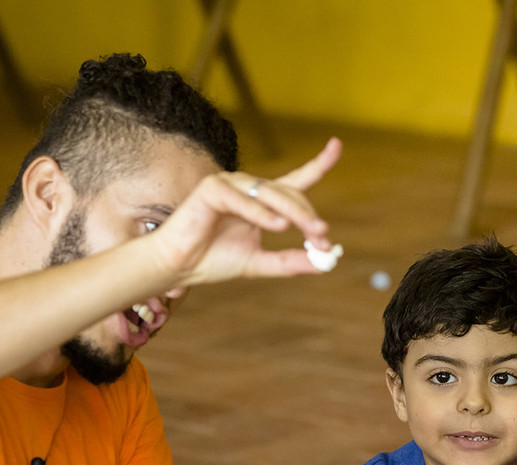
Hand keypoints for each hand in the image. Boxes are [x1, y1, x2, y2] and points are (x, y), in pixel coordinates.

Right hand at [150, 138, 343, 286]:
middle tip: (323, 237)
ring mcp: (230, 184)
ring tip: (311, 232)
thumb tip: (324, 265)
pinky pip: (243, 199)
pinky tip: (276, 226)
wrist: (179, 267)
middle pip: (290, 194)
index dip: (319, 162)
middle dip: (309, 216)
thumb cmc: (214, 260)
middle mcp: (249, 188)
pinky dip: (261, 213)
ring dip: (294, 213)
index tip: (337, 145)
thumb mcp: (260, 263)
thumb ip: (289, 262)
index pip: (296, 180)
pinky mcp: (211, 188)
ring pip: (271, 194)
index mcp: (263, 202)